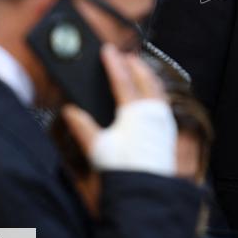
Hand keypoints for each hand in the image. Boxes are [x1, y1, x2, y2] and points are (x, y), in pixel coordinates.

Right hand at [62, 45, 176, 175]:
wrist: (148, 188)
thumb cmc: (122, 168)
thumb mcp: (98, 148)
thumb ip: (83, 127)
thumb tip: (69, 110)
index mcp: (134, 111)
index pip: (122, 79)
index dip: (113, 63)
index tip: (107, 49)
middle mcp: (152, 110)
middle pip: (145, 78)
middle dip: (135, 64)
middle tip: (125, 54)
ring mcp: (163, 119)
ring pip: (157, 88)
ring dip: (148, 75)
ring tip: (139, 67)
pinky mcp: (169, 129)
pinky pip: (163, 100)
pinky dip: (156, 89)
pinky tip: (152, 92)